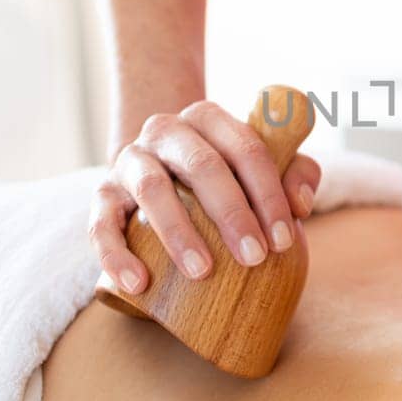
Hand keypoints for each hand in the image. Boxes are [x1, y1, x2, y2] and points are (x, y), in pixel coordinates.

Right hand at [90, 101, 320, 293]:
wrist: (162, 170)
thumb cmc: (225, 174)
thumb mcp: (261, 166)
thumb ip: (295, 173)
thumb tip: (300, 205)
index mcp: (210, 118)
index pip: (246, 147)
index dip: (268, 193)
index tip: (283, 240)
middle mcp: (166, 130)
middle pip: (202, 165)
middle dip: (231, 213)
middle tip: (254, 257)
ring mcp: (131, 159)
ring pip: (151, 188)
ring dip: (178, 231)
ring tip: (203, 272)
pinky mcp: (102, 194)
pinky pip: (100, 222)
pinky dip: (116, 254)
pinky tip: (138, 282)